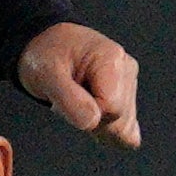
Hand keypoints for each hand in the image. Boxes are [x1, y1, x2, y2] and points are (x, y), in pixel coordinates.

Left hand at [16, 22, 140, 149]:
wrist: (46, 46)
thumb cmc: (45, 56)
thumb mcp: (46, 75)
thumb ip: (70, 100)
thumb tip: (94, 121)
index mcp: (112, 59)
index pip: (111, 108)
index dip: (86, 113)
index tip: (66, 96)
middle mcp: (127, 69)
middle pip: (117, 120)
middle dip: (90, 119)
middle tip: (69, 97)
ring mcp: (129, 83)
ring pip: (119, 127)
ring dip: (94, 122)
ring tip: (77, 98)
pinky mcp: (127, 96)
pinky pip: (126, 129)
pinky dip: (106, 129)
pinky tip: (93, 115)